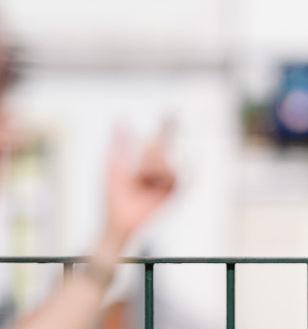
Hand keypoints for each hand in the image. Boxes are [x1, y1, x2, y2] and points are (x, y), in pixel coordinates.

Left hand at [100, 126, 176, 256]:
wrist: (118, 218)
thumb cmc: (112, 194)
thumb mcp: (112, 163)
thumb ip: (119, 141)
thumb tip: (119, 117)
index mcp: (145, 160)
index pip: (160, 138)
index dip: (166, 125)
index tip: (172, 110)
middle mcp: (159, 168)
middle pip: (161, 146)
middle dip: (152, 150)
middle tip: (142, 163)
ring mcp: (167, 178)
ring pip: (165, 158)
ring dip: (150, 164)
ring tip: (140, 178)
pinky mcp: (174, 189)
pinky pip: (173, 173)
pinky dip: (160, 173)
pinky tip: (150, 179)